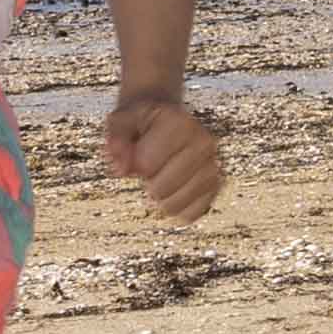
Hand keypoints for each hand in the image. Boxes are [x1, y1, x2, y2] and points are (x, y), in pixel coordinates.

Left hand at [96, 89, 227, 222]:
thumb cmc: (141, 123)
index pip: (146, 165)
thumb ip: (116, 139)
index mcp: (180, 123)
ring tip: (161, 177)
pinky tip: (173, 192)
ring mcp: (213, 165)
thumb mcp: (121, 120)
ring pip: (174, 205)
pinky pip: (191, 214)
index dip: (133, 164)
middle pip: (160, 190)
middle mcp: (203, 142)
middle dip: (147, 182)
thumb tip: (121, 169)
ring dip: (160, 197)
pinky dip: (176, 208)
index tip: (136, 151)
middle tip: (151, 167)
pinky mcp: (216, 185)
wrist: (168, 120)